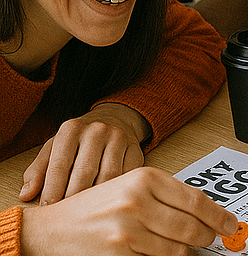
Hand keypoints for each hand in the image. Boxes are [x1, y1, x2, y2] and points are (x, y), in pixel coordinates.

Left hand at [20, 103, 149, 204]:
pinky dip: (115, 190)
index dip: (51, 191)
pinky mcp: (135, 148)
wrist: (114, 118)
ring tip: (86, 209)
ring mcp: (119, 137)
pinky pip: (126, 175)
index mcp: (72, 128)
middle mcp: (97, 129)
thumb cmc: (78, 140)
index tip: (47, 208)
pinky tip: (106, 198)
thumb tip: (26, 194)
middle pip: (84, 173)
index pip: (59, 165)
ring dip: (95, 197)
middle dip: (73, 198)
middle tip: (66, 214)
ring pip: (107, 176)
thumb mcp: (54, 147)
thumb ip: (38, 169)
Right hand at [20, 166, 238, 255]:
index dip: (218, 215)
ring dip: (187, 252)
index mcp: (145, 178)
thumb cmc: (96, 206)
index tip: (230, 224)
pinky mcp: (118, 254)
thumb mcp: (132, 186)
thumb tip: (205, 213)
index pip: (196, 200)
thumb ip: (166, 196)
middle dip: (207, 236)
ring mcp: (127, 230)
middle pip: (190, 227)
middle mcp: (137, 201)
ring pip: (175, 249)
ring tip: (190, 249)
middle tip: (214, 239)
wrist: (52, 229)